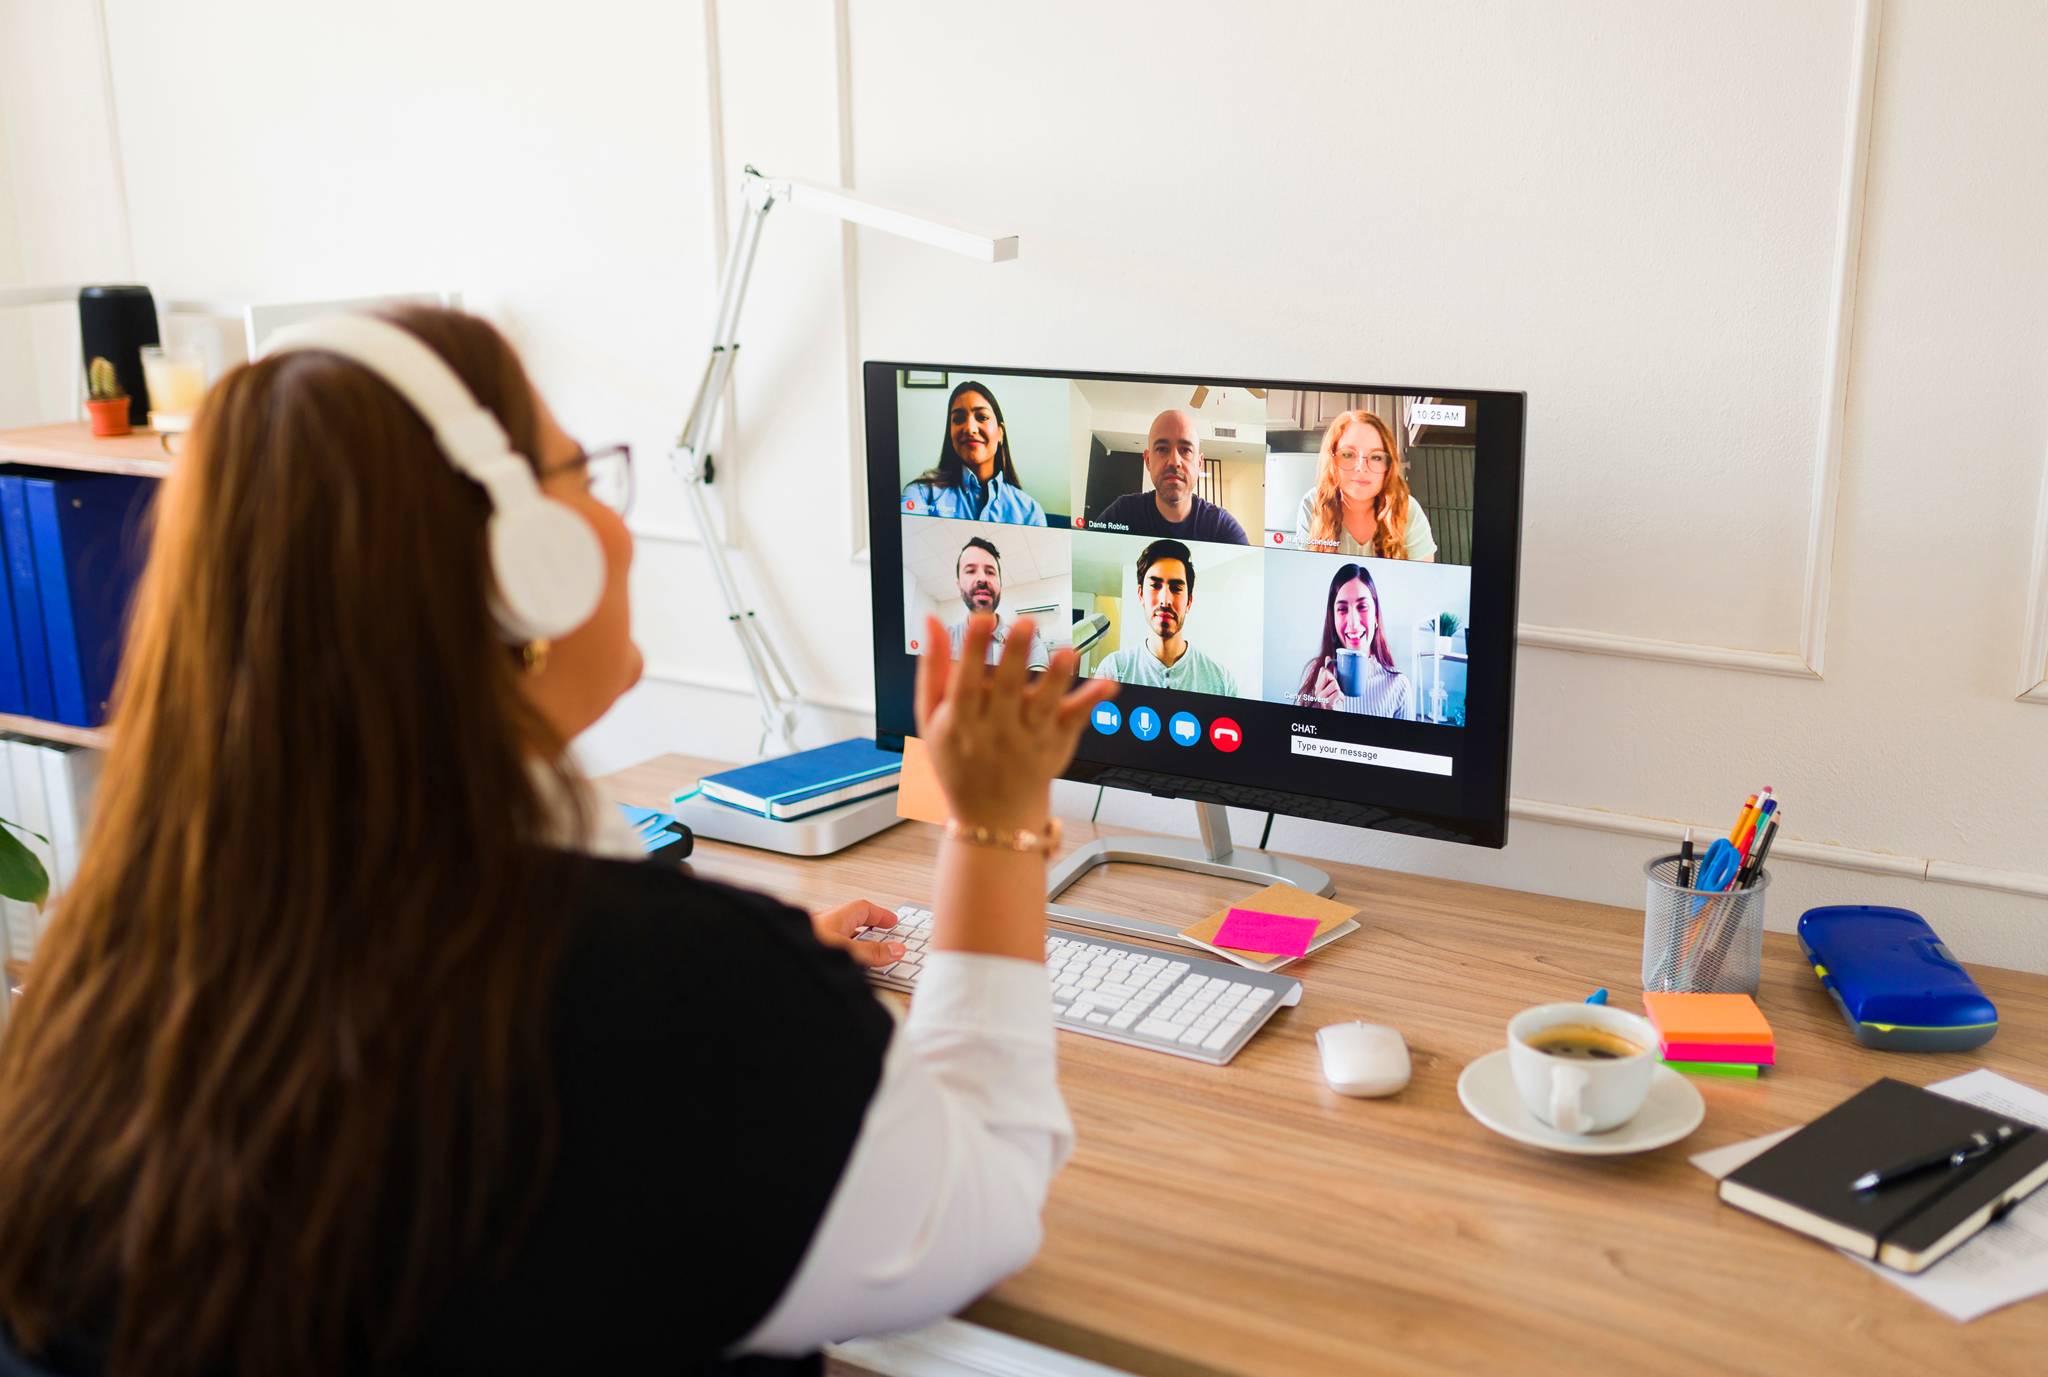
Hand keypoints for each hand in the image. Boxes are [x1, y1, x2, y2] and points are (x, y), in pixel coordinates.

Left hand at [811, 899, 903, 967]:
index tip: (892, 921)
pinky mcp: (808, 952)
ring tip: (867, 956)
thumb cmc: (805, 948)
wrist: (774, 965)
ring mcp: (812, 937)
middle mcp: (823, 923)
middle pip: (852, 921)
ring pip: (839, 937)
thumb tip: (895, 949)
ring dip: (854, 944)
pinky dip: (840, 955)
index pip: (864, 908)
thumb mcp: (847, 951)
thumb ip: (872, 952)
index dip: (880, 914)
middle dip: (869, 929)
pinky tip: (842, 967)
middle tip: (884, 937)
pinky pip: (830, 949)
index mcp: (835, 916)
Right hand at [915, 613, 1115, 830]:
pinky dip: (1091, 703)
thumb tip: (933, 620)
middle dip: (1015, 655)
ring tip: (1067, 653)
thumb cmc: (959, 759)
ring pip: (1043, 708)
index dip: (972, 650)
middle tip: (1025, 623)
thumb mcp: (932, 719)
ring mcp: (1028, 740)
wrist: (991, 817)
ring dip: (1056, 679)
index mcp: (960, 723)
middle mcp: (995, 732)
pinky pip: (1075, 722)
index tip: (982, 618)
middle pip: (1006, 690)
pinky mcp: (1055, 744)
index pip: (965, 684)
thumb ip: (933, 669)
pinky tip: (1108, 683)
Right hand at [1313, 657, 1341, 705]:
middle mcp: (1317, 691)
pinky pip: (1338, 693)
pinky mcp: (1326, 703)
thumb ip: (1330, 673)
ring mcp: (1321, 697)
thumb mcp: (1332, 685)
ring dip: (1340, 691)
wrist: (1335, 712)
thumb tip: (1328, 658)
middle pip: (1328, 674)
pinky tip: (1338, 701)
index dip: (1331, 671)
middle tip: (1335, 690)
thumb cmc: (1335, 700)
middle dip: (1335, 681)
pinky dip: (1341, 697)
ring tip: (1337, 697)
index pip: (1324, 670)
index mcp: (1318, 685)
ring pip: (1334, 684)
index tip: (1334, 678)